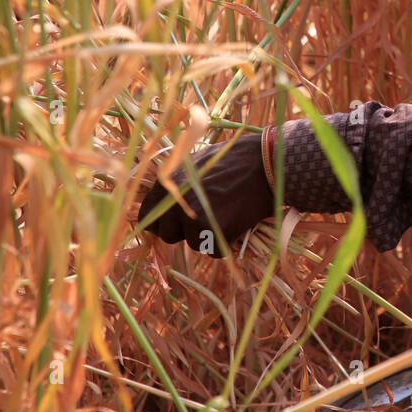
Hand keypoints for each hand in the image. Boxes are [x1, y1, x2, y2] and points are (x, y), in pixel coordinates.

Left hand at [137, 132, 274, 255]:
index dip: (162, 222)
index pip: (146, 217)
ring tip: (228, 212)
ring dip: (209, 235)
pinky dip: (226, 242)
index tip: (176, 223)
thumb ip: (176, 184)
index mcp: (166, 184)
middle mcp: (173, 203)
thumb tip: (163, 206)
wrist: (265, 164)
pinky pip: (213, 251)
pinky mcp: (213, 232)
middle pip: (168, 235)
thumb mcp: (196, 163)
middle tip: (208, 216)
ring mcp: (192, 218)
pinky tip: (237, 221)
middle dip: (186, 231)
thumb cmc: (234, 159)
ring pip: (193, 243)